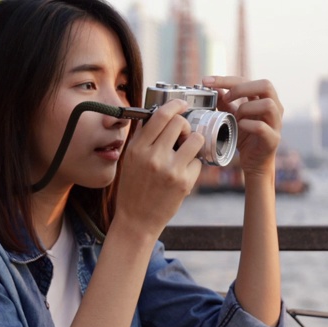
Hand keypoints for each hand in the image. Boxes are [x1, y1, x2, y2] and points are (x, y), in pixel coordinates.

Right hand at [115, 99, 204, 239]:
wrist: (136, 220)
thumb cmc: (133, 189)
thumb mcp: (129, 160)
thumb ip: (142, 138)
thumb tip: (157, 116)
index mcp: (137, 148)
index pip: (160, 116)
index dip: (175, 105)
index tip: (181, 104)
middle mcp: (153, 157)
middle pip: (179, 124)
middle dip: (184, 125)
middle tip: (182, 135)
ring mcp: (170, 169)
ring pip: (195, 139)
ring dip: (193, 142)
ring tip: (185, 151)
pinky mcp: (184, 182)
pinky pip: (198, 162)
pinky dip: (193, 165)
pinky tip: (183, 173)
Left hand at [203, 76, 282, 176]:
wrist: (254, 163)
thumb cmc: (245, 137)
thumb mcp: (231, 117)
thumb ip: (224, 103)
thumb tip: (213, 88)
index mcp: (263, 99)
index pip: (247, 80)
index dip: (226, 79)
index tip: (207, 82)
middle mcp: (274, 107)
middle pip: (266, 85)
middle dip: (241, 88)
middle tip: (226, 98)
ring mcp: (275, 123)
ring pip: (268, 104)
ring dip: (246, 109)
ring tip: (236, 118)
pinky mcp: (273, 139)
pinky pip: (262, 127)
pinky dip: (247, 125)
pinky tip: (239, 127)